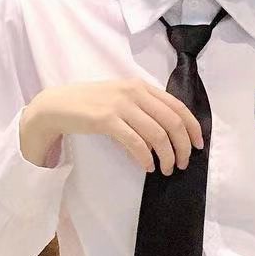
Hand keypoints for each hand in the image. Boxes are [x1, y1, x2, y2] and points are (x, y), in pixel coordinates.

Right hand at [22, 78, 203, 174]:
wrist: (57, 105)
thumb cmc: (90, 104)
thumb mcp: (121, 98)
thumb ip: (143, 108)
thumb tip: (168, 133)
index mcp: (141, 86)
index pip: (178, 106)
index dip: (192, 128)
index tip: (198, 146)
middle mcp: (134, 92)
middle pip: (172, 122)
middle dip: (183, 147)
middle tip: (183, 164)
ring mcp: (120, 105)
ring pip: (157, 134)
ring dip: (167, 156)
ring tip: (166, 169)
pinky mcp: (105, 120)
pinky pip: (135, 143)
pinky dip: (146, 158)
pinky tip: (148, 167)